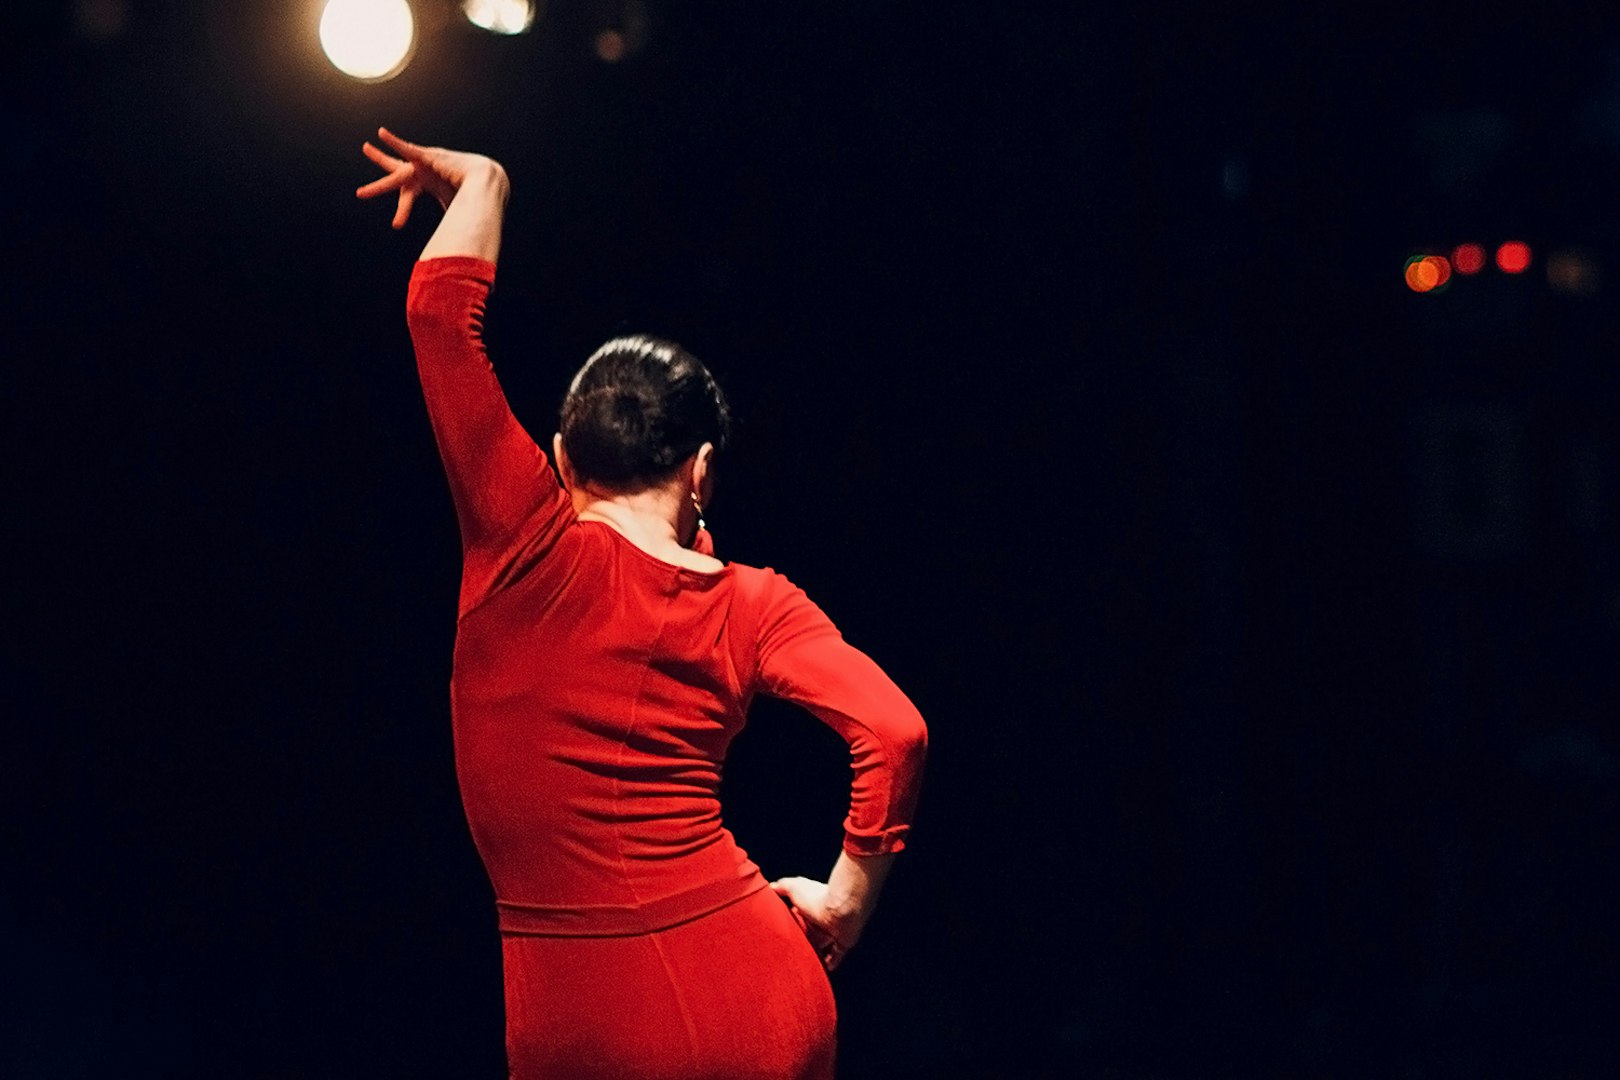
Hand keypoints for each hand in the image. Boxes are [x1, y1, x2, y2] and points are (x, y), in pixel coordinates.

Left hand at [356, 127, 505, 229]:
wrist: (487, 181)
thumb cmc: (474, 194)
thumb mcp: (454, 210)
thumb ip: (450, 222)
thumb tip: (456, 244)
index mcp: (427, 184)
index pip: (408, 197)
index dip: (402, 211)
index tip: (397, 225)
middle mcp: (422, 173)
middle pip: (395, 179)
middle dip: (379, 185)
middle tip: (361, 193)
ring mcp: (423, 164)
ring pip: (396, 167)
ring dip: (379, 158)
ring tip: (365, 149)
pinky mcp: (428, 157)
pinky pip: (408, 148)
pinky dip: (395, 142)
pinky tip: (382, 134)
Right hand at [770, 876, 864, 971]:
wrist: (841, 908)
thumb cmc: (817, 897)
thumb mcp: (792, 887)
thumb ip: (781, 886)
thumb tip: (770, 886)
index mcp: (808, 908)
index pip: (796, 917)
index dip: (789, 923)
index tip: (779, 934)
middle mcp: (820, 920)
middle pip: (808, 934)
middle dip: (800, 941)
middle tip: (789, 953)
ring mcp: (832, 932)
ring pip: (821, 946)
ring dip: (814, 953)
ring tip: (803, 964)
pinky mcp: (842, 943)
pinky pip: (836, 956)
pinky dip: (830, 963)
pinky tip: (824, 970)